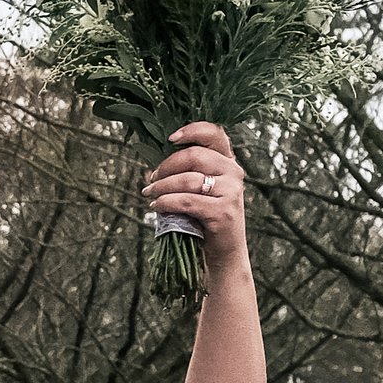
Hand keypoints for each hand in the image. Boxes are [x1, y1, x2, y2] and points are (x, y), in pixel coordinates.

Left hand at [146, 122, 248, 279]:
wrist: (223, 253)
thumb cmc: (205, 219)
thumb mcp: (200, 190)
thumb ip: (186, 172)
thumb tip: (151, 165)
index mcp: (228, 161)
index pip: (215, 133)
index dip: (192, 130)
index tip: (170, 138)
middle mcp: (234, 172)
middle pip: (194, 155)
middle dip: (166, 166)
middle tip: (151, 179)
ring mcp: (231, 191)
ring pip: (187, 179)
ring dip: (161, 186)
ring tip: (149, 193)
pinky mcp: (223, 211)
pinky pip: (187, 201)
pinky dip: (166, 202)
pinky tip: (156, 206)